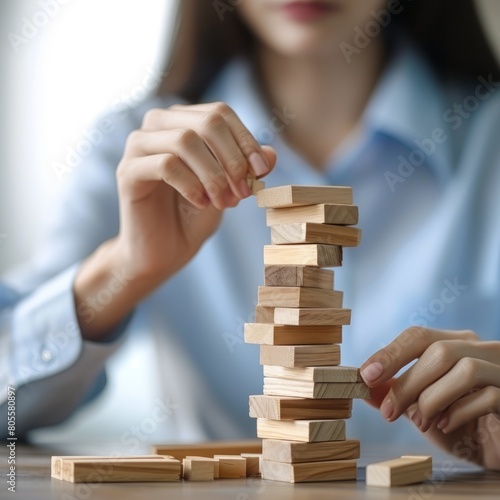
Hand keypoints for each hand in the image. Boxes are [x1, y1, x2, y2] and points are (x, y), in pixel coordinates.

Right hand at [74, 102, 275, 338]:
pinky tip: (201, 203)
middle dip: (232, 158)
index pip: (220, 113)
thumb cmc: (193, 217)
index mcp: (183, 122)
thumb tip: (270, 154)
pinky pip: (165, 165)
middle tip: (243, 192)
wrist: (162, 252)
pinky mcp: (128, 171)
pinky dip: (191, 185)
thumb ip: (246, 170)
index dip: (245, 140)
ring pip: (185, 140)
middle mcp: (158, 126)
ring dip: (213, 175)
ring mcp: (138, 146)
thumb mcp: (228, 190)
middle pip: (206, 122)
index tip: (261, 171)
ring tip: (224, 202)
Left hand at [360, 327, 499, 469]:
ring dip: (432, 399)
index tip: (366, 376)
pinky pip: (488, 395)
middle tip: (388, 412)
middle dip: (406, 383)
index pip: (418, 335)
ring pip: (464, 369)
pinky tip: (446, 426)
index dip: (390, 354)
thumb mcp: (419, 409)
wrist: (497, 449)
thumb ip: (393, 395)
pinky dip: (459, 412)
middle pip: (437, 351)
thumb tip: (361, 386)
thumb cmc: (461, 425)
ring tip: (421, 423)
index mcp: (456, 344)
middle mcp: (481, 350)